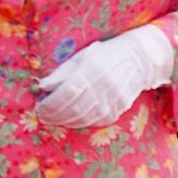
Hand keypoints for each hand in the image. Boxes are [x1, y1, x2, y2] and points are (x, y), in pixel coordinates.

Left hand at [36, 24, 173, 128]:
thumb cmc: (103, 55)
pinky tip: (69, 119)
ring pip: (85, 118)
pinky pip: (96, 121)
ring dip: (65, 121)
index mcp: (92, 69)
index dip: (51, 103)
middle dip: (55, 115)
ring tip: (52, 119)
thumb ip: (61, 73)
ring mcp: (114, 100)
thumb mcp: (80, 56)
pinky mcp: (119, 110)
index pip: (68, 92)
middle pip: (75, 108)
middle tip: (42, 116)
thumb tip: (41, 87)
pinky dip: (80, 122)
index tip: (39, 107)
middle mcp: (104, 86)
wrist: (138, 60)